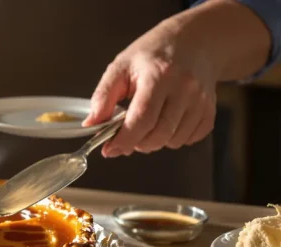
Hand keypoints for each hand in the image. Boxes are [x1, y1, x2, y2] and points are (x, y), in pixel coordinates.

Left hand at [83, 19, 216, 157]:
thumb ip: (103, 96)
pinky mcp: (210, 109)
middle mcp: (184, 88)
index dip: (123, 140)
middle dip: (137, 144)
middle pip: (158, 135)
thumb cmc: (153, 53)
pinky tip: (165, 122)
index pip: (141, 119)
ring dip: (155, 141)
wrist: (195, 41)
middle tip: (127, 136)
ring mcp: (201, 100)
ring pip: (174, 141)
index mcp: (159, 75)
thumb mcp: (121, 66)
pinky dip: (174, 138)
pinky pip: (190, 138)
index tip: (109, 149)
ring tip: (147, 124)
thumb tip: (91, 124)